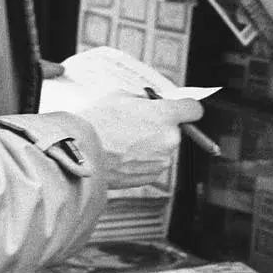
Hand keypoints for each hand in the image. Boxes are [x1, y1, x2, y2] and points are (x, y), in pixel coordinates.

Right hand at [81, 93, 203, 188]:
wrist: (79, 154)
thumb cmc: (96, 123)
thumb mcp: (119, 97)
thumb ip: (144, 100)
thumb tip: (151, 103)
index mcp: (165, 115)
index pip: (194, 109)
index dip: (186, 108)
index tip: (179, 109)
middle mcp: (170, 138)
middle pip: (174, 129)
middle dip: (159, 127)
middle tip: (135, 126)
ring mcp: (163, 159)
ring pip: (162, 147)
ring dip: (149, 145)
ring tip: (123, 142)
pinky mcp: (153, 176)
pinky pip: (153, 163)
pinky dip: (142, 160)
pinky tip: (122, 156)